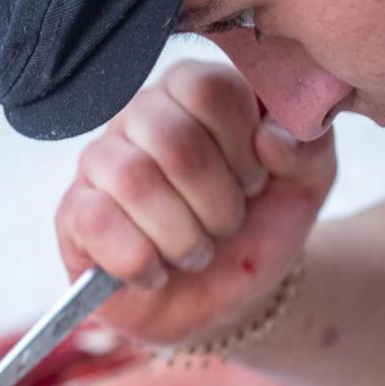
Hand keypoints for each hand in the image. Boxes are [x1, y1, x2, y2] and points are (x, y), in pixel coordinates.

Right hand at [56, 59, 335, 343]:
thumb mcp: (307, 182)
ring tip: (194, 252)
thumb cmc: (260, 225)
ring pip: (131, 178)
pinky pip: (94, 221)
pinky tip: (156, 272)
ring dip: (181, 235)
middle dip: (215, 201)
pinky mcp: (74, 216)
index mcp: (192, 91)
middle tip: (226, 225)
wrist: (230, 297)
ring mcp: (99, 164)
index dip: (241, 147)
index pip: (207, 88)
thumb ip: (309, 145)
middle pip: (171, 138)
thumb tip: (270, 138)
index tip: (255, 182)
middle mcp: (139, 117)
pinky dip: (139, 260)